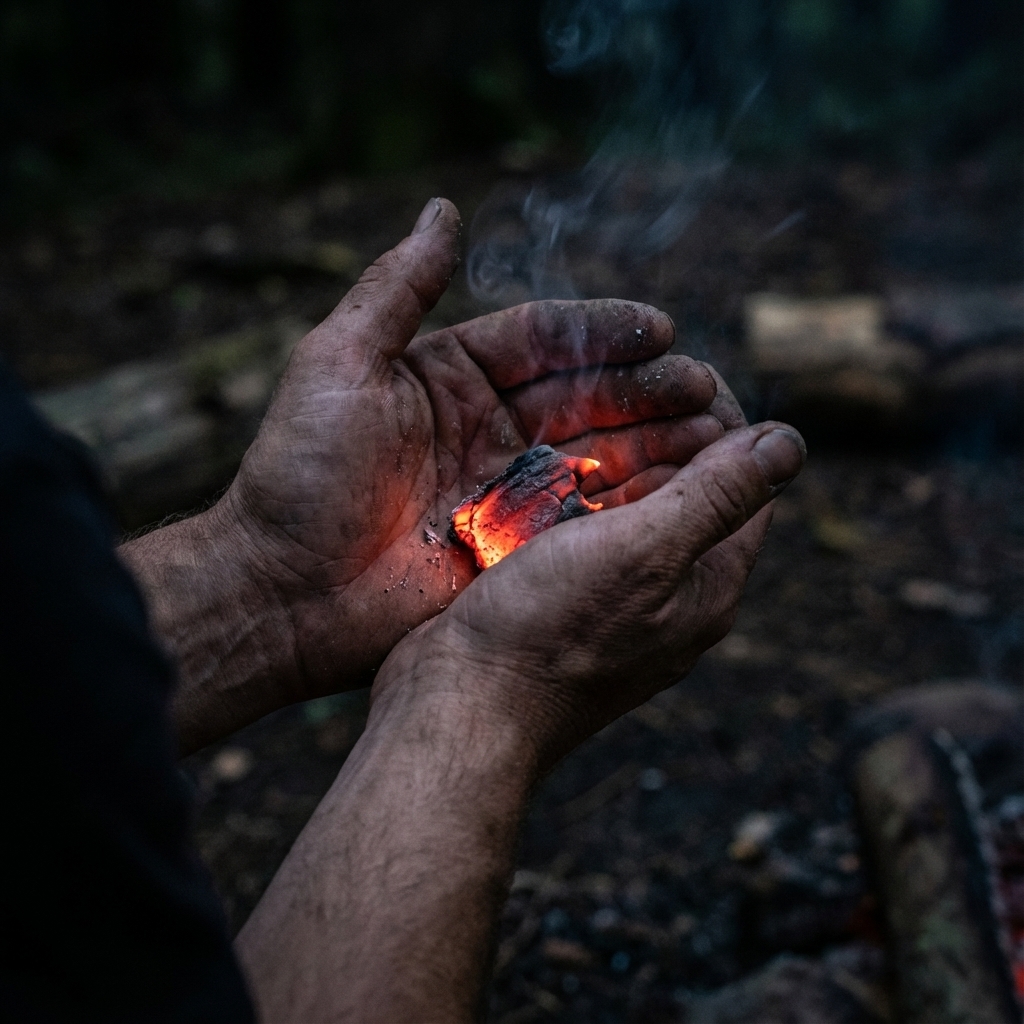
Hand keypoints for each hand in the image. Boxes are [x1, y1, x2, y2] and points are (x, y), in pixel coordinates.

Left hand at [216, 198, 725, 702]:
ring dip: (654, 445)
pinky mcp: (513, 546)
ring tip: (715, 435)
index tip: (662, 331)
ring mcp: (504, 488)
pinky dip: (631, 506)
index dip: (604, 332)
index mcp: (452, 375)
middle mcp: (487, 426)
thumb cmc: (300, 473)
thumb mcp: (338, 365)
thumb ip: (397, 287)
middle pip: (583, 396)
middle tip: (706, 388)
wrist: (281, 593)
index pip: (544, 339)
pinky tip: (680, 495)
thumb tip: (444, 208)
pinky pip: (584, 518)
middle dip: (647, 391)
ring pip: (595, 455)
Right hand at [373, 420, 806, 769]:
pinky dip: (578, 494)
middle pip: (690, 495)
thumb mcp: (645, 549)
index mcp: (708, 585)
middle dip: (669, 434)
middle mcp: (671, 597)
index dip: (728, 423)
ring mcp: (616, 604)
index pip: (747, 485)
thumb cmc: (549, 630)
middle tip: (629, 384)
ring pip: (633, 511)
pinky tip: (548, 466)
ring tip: (585, 409)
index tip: (688, 374)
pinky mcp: (567, 606)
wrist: (460, 707)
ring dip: (619, 459)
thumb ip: (719, 495)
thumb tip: (791, 441)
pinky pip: (587, 534)